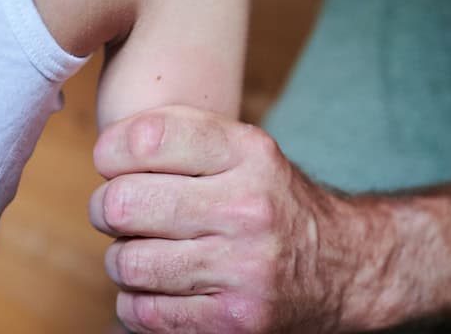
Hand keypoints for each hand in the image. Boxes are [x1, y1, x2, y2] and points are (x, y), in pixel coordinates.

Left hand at [88, 106, 387, 332]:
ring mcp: (243, 269)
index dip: (110, 151)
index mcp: (249, 154)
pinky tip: (158, 287)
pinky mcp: (234, 321)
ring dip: (122, 259)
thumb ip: (183, 135)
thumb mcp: (246, 150)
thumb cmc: (273, 203)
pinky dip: (136, 301)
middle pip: (124, 203)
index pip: (148, 138)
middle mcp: (249, 208)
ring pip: (127, 262)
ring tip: (141, 252)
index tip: (111, 162)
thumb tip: (107, 151)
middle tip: (115, 212)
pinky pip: (142, 312)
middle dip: (105, 208)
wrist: (345, 267)